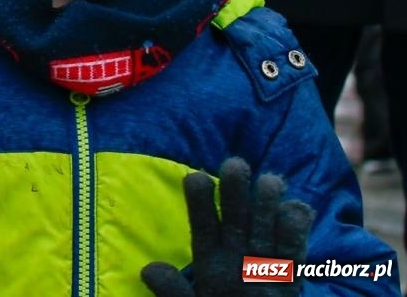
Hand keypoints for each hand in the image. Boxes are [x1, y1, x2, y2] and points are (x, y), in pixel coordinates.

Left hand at [139, 157, 312, 294]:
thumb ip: (175, 292)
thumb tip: (150, 269)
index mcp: (209, 259)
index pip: (202, 224)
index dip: (199, 202)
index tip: (196, 178)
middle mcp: (237, 254)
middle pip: (235, 217)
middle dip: (235, 190)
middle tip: (235, 164)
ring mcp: (264, 263)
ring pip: (266, 227)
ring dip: (268, 203)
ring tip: (269, 182)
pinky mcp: (289, 278)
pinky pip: (293, 253)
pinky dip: (296, 233)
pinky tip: (296, 210)